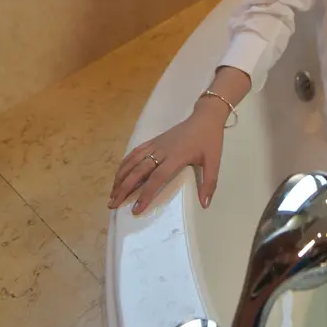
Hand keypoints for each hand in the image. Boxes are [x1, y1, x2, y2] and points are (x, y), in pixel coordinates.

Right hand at [108, 96, 227, 214]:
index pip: (156, 178)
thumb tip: (205, 204)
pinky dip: (125, 163)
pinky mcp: (154, 140)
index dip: (145, 194)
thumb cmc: (209, 140)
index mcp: (176, 157)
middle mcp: (162, 151)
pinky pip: (136, 152)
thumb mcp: (214, 162)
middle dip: (124, 188)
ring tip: (112, 193)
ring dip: (120, 177)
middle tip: (113, 204)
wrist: (205, 117)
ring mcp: (156, 145)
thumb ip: (209, 183)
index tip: (136, 209)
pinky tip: (119, 173)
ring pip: (133, 161)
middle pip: (138, 171)